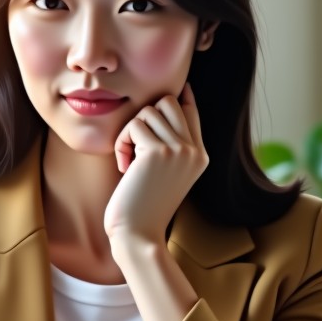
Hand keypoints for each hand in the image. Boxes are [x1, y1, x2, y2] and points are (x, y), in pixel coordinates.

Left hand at [104, 83, 207, 248]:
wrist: (138, 234)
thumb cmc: (143, 207)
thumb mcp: (165, 173)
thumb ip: (169, 144)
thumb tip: (163, 110)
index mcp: (200, 156)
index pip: (191, 111)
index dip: (179, 95)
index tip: (177, 86)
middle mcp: (194, 151)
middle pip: (168, 101)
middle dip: (144, 117)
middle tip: (135, 145)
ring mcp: (180, 150)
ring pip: (148, 111)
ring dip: (129, 132)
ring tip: (129, 160)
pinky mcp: (159, 152)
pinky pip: (133, 126)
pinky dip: (121, 143)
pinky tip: (125, 168)